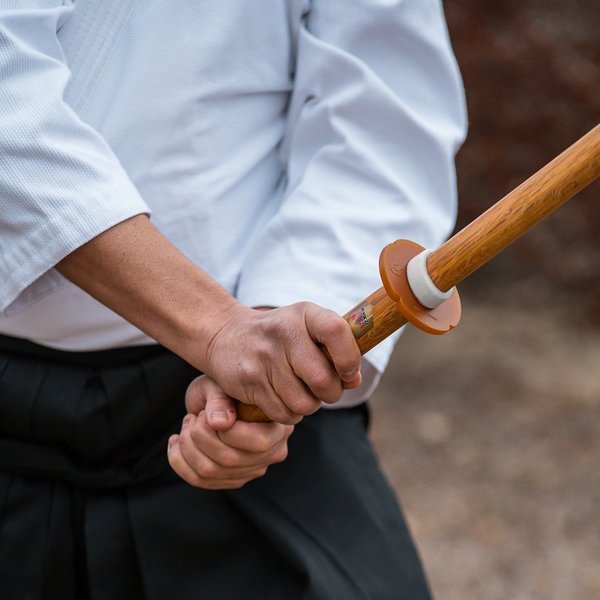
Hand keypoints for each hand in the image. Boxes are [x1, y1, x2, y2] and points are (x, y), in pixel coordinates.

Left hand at [167, 375, 293, 488]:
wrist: (217, 394)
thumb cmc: (223, 384)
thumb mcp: (220, 384)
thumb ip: (220, 400)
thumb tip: (219, 423)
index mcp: (279, 425)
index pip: (256, 442)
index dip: (224, 429)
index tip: (208, 412)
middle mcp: (273, 451)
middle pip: (230, 459)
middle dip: (199, 436)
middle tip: (193, 417)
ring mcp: (253, 468)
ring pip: (210, 472)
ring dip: (186, 447)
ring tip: (187, 425)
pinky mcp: (233, 478)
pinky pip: (200, 481)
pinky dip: (179, 461)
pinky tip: (176, 442)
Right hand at [205, 302, 361, 423]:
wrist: (225, 335)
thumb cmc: (279, 335)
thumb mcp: (306, 326)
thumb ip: (335, 349)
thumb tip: (354, 380)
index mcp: (305, 313)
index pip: (336, 331)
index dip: (349, 358)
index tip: (348, 373)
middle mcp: (284, 332)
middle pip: (323, 380)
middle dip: (330, 394)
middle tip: (323, 390)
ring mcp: (265, 357)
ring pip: (304, 403)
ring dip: (309, 406)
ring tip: (301, 393)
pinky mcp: (250, 381)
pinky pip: (283, 413)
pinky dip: (289, 414)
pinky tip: (283, 398)